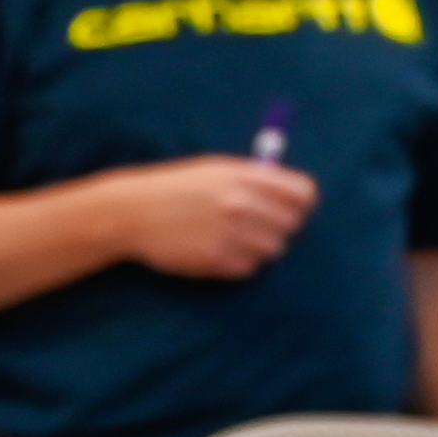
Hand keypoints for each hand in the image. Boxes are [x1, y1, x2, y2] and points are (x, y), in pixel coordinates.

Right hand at [120, 157, 316, 281]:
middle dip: (277, 226)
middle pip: (292, 225)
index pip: (304, 194)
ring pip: (273, 250)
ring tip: (234, 238)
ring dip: (259, 247)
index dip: (301, 203)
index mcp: (245, 176)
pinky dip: (240, 262)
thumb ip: (257, 178)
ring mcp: (229, 234)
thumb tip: (298, 197)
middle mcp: (241, 203)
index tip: (292, 208)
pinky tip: (219, 250)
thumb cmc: (178, 188)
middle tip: (255, 225)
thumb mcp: (217, 169)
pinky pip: (249, 268)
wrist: (133, 212)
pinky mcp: (217, 260)